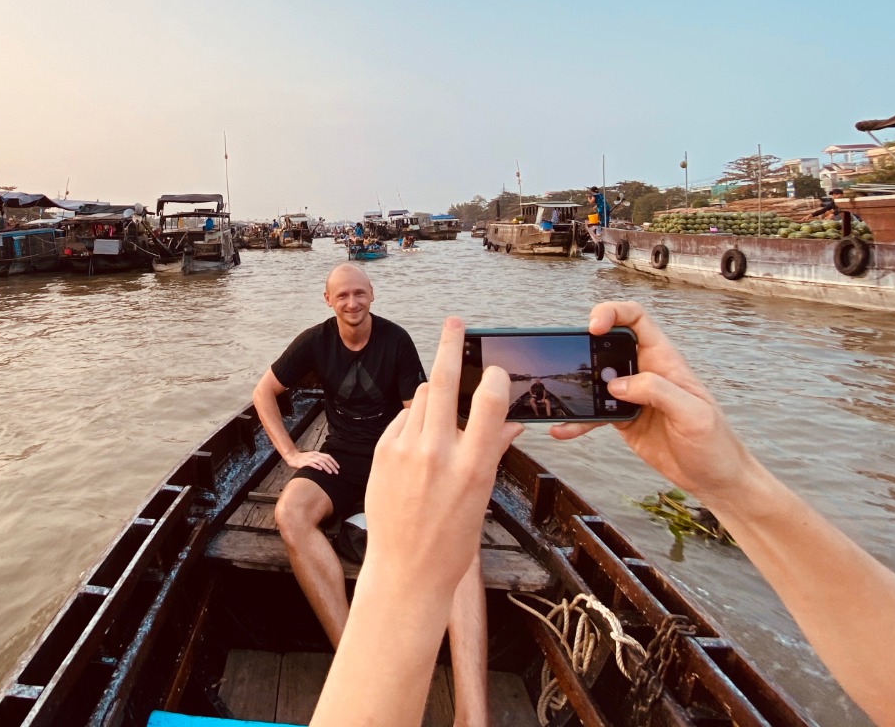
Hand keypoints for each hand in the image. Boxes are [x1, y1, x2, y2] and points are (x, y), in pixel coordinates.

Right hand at [286, 449, 339, 474]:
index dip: (334, 462)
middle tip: (336, 472)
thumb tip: (327, 465)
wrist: (292, 457)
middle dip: (332, 466)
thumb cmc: (303, 459)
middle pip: (326, 459)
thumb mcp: (312, 457)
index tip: (338, 467)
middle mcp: (314, 455)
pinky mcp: (305, 462)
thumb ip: (318, 460)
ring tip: (330, 472)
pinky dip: (317, 466)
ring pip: (320, 462)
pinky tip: (320, 470)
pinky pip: (312, 464)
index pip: (328, 456)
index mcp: (317, 453)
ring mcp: (310, 458)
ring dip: (326, 467)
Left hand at [362, 317, 522, 595]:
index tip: (496, 369)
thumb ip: (492, 452)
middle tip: (454, 322)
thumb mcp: (482, 497)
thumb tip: (511, 422)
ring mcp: (405, 452)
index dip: (495, 377)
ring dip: (434, 394)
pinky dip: (414, 421)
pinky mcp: (382, 452)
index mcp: (473, 467)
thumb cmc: (451, 540)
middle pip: (443, 381)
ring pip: (421, 396)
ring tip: (442, 416)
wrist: (405, 571)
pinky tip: (418, 445)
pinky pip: (402, 418)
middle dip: (450, 344)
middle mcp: (438, 454)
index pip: (489, 402)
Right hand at [549, 301, 759, 510]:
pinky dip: (577, 420)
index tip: (595, 327)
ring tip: (560, 400)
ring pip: (594, 379)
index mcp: (664, 361)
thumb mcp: (694, 414)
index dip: (613, 313)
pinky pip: (593, 413)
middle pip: (607, 344)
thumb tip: (617, 384)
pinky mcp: (622, 419)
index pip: (636, 320)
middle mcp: (645, 372)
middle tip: (570, 362)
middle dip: (584, 347)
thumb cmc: (715, 443)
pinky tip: (563, 429)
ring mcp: (632, 396)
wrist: (715, 479)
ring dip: (575, 386)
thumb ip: (658, 391)